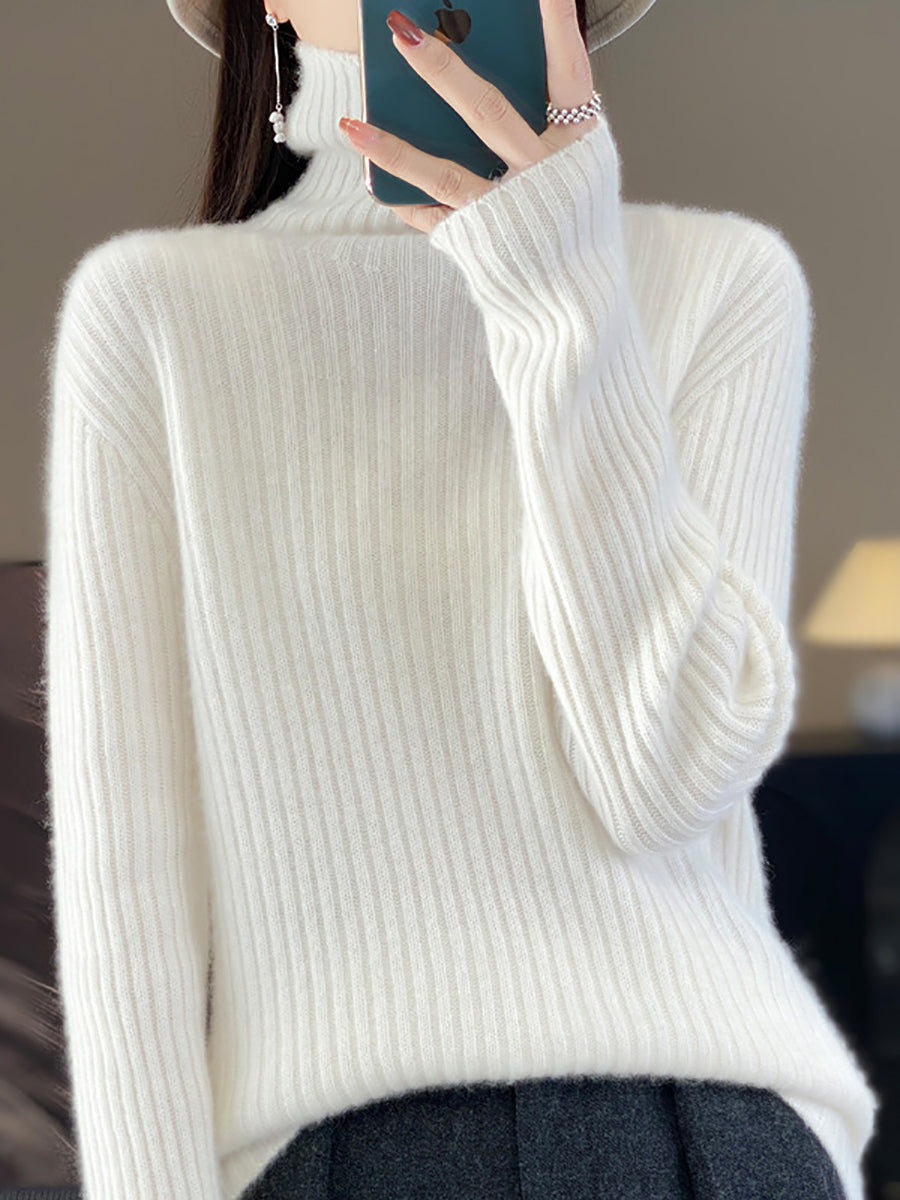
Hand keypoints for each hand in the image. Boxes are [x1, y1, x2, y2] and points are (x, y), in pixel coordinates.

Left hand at [338, 0, 600, 233]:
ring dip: (395, 148)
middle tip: (401, 33)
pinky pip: (433, 216)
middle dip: (442, 71)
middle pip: (488, 113)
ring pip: (447, 174)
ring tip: (350, 123)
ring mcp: (509, 211)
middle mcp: (543, 176)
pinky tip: (368, 176)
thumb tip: (476, 70)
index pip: (570, 75)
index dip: (558, 28)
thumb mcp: (574, 162)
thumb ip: (542, 117)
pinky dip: (401, 198)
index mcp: (579, 146)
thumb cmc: (568, 216)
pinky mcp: (482, 242)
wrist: (574, 294)